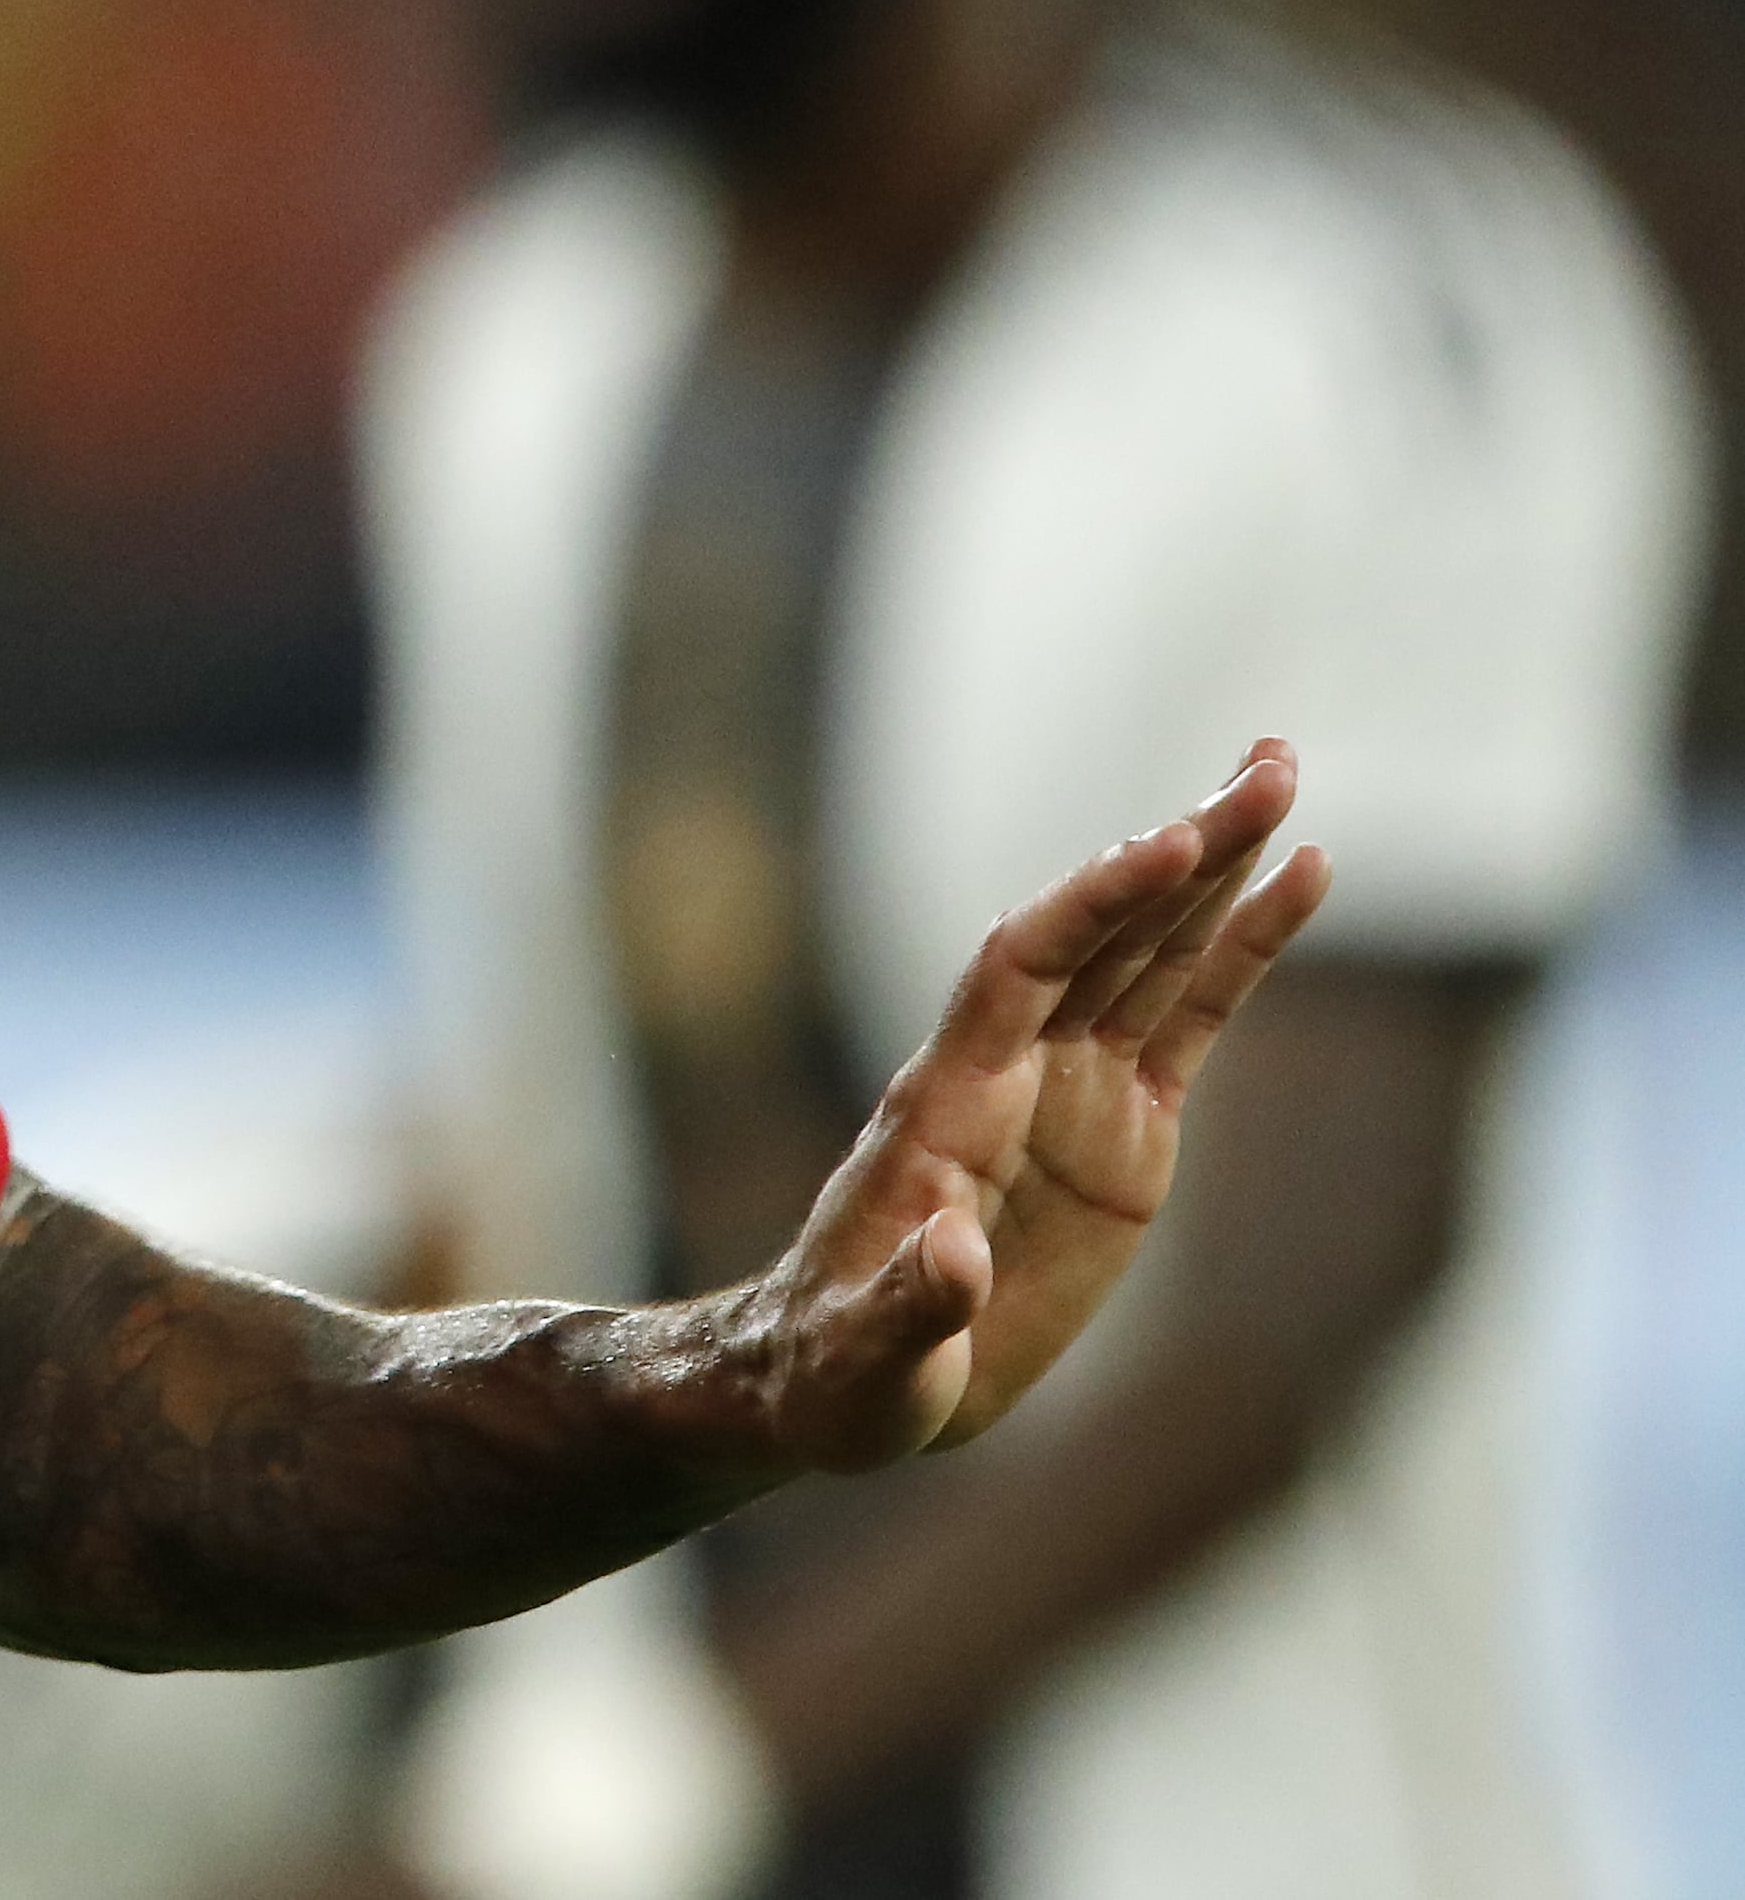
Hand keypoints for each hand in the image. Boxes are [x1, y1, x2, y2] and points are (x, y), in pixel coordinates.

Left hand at [727, 742, 1330, 1468]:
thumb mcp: (867, 1359)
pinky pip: (1190, 1020)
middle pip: (1102, 930)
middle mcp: (1012, 1070)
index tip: (1168, 841)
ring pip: (1152, 953)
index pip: (1021, 967)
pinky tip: (1300, 881)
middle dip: (1182, 848)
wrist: (848, 1379)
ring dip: (1218, 867)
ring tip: (1282, 773)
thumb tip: (950, 1256)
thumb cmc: (840, 1373)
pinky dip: (1242, 952)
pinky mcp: (1121, 1131)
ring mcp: (1070, 1092)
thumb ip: (910, 1307)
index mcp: (948, 1104)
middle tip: (1271, 762)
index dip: (1090, 903)